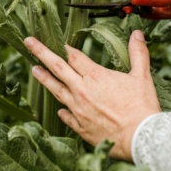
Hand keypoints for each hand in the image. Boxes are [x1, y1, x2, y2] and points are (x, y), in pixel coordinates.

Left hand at [24, 30, 160, 161]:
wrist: (139, 137)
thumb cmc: (141, 107)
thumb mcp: (142, 76)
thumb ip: (138, 53)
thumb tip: (137, 34)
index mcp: (95, 76)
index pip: (75, 57)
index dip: (67, 48)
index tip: (60, 43)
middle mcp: (82, 91)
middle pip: (57, 68)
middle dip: (41, 53)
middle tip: (28, 42)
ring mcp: (78, 110)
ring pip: (57, 91)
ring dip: (45, 79)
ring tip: (34, 70)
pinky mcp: (81, 127)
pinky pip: (67, 117)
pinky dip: (63, 112)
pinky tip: (60, 110)